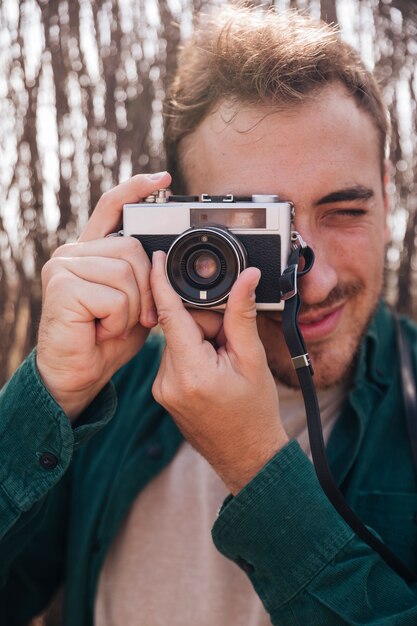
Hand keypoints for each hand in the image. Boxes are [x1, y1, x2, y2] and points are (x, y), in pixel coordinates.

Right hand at [36, 172, 170, 420]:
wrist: (79, 374)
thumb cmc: (106, 338)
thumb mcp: (136, 302)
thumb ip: (145, 275)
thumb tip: (165, 253)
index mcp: (92, 251)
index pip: (112, 207)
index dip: (136, 189)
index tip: (162, 179)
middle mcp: (74, 251)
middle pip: (132, 248)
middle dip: (146, 289)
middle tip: (136, 317)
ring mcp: (64, 266)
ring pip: (127, 273)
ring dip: (132, 309)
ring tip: (113, 325)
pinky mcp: (62, 286)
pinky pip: (115, 296)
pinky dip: (118, 321)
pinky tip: (101, 330)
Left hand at [151, 251, 287, 493]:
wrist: (246, 455)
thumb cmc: (254, 413)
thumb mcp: (252, 360)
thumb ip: (242, 316)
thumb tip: (246, 278)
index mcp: (191, 371)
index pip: (170, 315)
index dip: (161, 282)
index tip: (157, 258)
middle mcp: (168, 381)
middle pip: (180, 326)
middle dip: (206, 324)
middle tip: (230, 345)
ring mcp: (162, 389)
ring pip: (178, 340)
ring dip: (201, 340)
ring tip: (224, 363)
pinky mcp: (162, 392)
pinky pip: (175, 357)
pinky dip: (194, 353)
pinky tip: (213, 370)